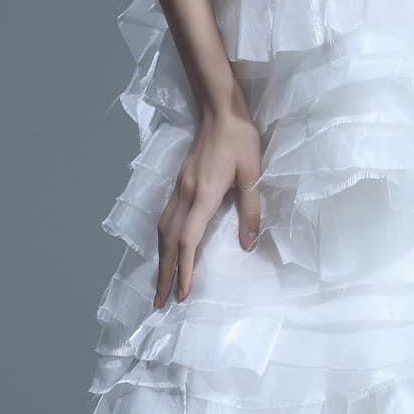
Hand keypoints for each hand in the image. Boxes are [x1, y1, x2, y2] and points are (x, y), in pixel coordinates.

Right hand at [154, 103, 264, 307]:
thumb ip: (251, 210)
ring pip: (162, 231)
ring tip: (161, 284)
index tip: (183, 294)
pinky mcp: (179, 184)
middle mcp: (185, 195)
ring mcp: (178, 189)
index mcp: (203, 195)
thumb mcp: (253, 173)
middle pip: (168, 242)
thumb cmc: (240, 139)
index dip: (185, 270)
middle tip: (161, 303)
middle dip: (164, 275)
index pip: (188, 240)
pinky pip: (164, 219)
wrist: (219, 110)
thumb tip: (247, 244)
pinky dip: (163, 242)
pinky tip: (166, 251)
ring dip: (160, 260)